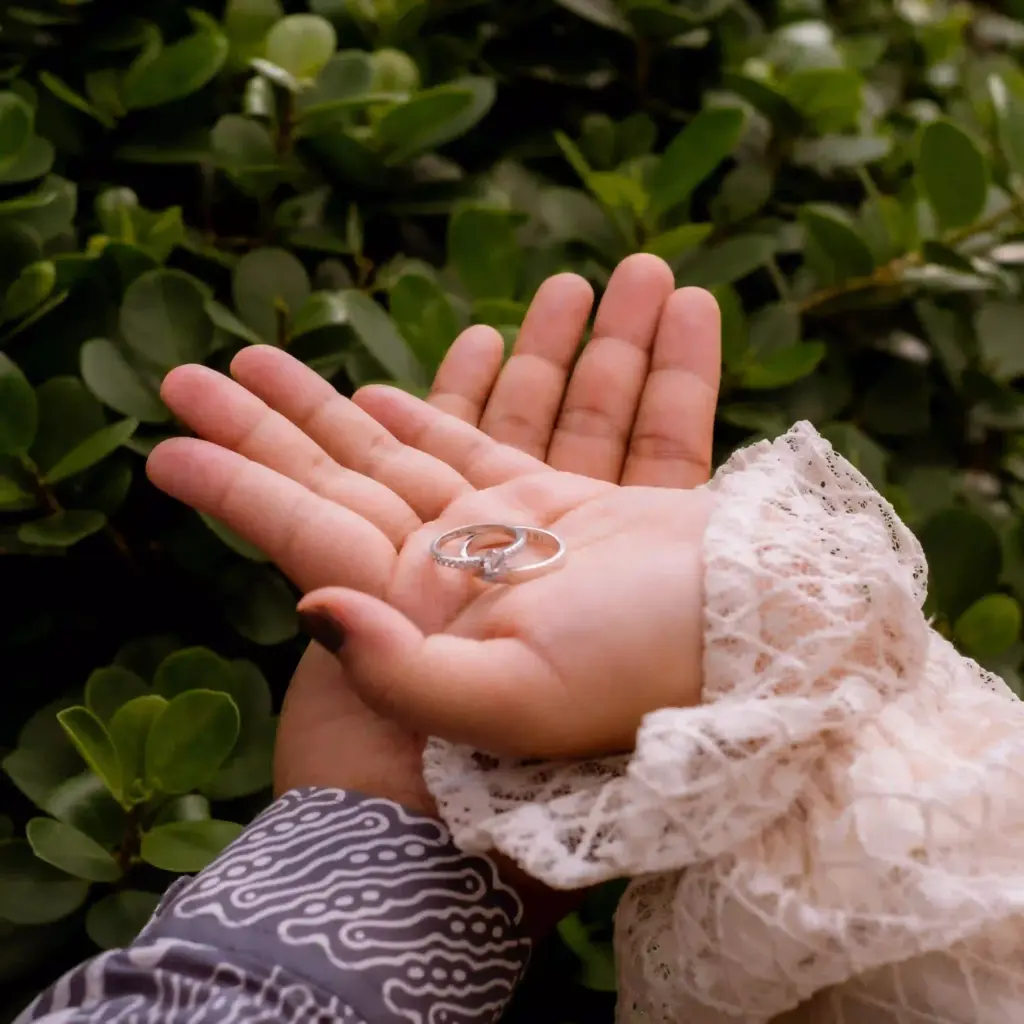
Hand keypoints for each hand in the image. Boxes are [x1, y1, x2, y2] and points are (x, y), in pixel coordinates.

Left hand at [151, 256, 719, 777]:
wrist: (762, 655)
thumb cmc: (644, 678)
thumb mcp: (518, 698)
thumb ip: (407, 673)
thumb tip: (313, 613)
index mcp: (427, 609)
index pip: (310, 529)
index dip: (239, 483)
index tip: (167, 440)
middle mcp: (457, 571)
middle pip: (349, 472)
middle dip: (283, 414)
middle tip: (220, 356)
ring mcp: (515, 535)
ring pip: (433, 434)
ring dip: (366, 381)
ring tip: (301, 327)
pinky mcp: (578, 508)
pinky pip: (524, 427)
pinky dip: (500, 381)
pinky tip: (466, 344)